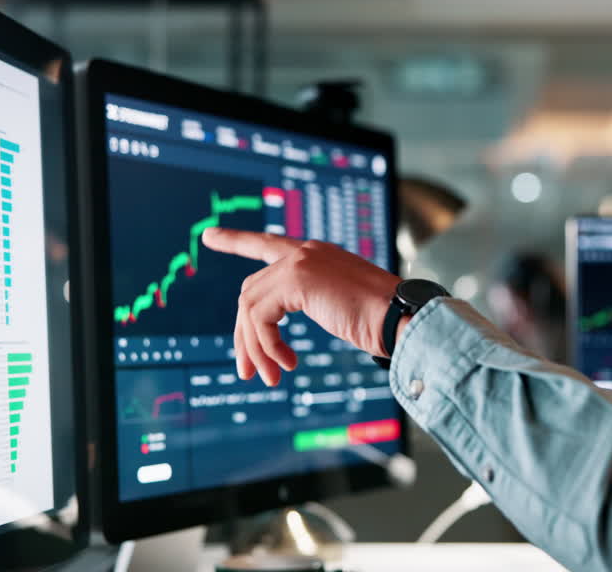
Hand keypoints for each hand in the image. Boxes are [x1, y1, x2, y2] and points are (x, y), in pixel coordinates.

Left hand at [200, 228, 401, 385]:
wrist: (402, 318)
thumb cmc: (382, 321)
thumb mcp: (339, 308)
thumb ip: (311, 304)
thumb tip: (280, 333)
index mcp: (316, 254)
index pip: (267, 243)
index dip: (237, 240)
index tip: (209, 236)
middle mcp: (305, 251)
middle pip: (251, 290)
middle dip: (244, 334)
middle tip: (246, 371)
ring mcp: (300, 260)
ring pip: (250, 306)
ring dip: (256, 348)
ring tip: (271, 377)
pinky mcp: (297, 277)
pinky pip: (260, 317)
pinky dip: (267, 346)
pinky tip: (286, 365)